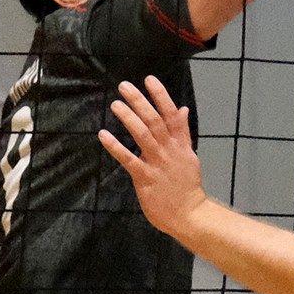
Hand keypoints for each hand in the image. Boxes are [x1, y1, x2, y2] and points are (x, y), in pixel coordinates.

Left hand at [99, 76, 208, 238]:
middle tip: (124, 86)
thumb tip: (183, 109)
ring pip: (144, 136)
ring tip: (116, 104)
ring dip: (129, 118)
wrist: (190, 214)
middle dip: (140, 101)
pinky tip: (103, 135)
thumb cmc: (186, 186)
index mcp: (182, 145)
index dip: (161, 96)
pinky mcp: (146, 179)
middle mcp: (171, 151)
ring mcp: (158, 164)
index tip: (149, 79)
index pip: (172, 115)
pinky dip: (116, 147)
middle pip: (156, 120)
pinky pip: (129, 160)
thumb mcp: (189, 155)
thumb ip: (183, 132)